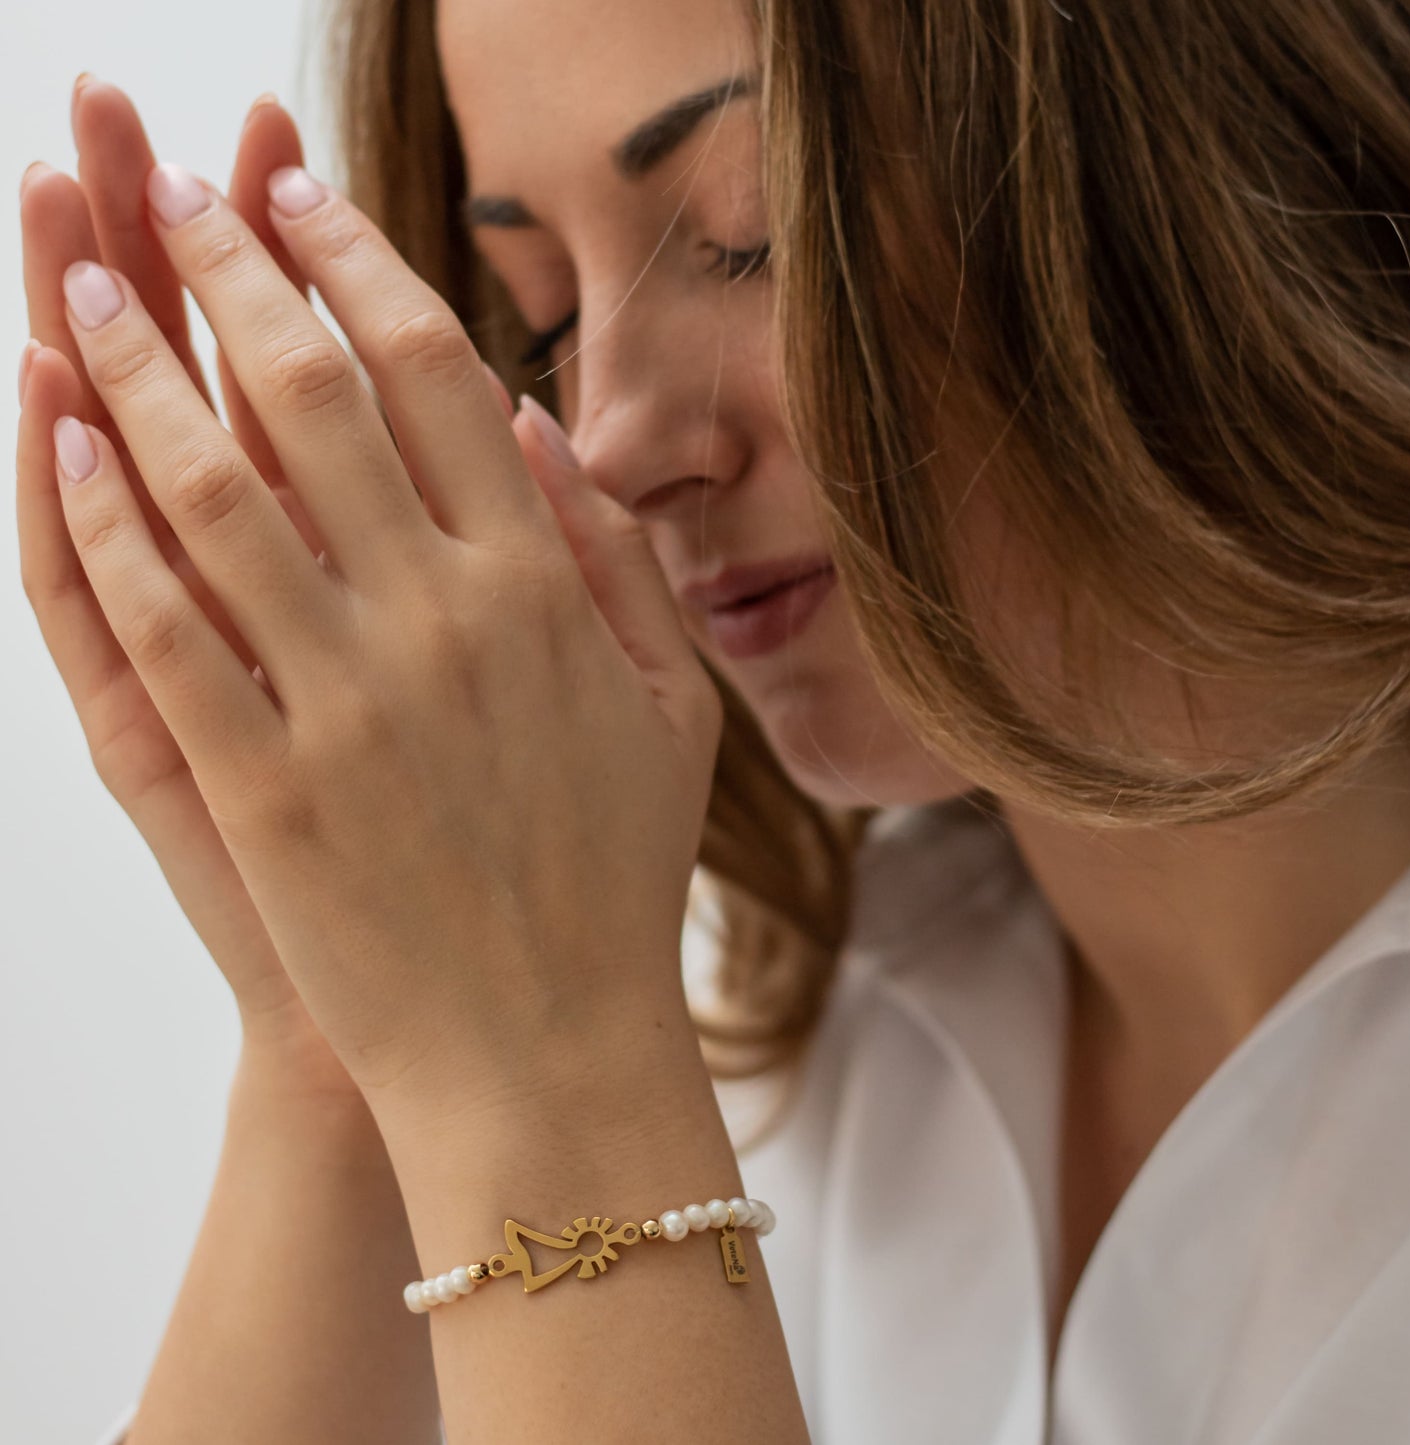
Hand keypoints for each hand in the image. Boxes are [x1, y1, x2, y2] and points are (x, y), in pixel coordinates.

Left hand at [37, 113, 723, 1131]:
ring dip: (141, 370)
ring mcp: (347, 701)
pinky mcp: (264, 785)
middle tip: (164, 186)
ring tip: (88, 282)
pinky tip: (65, 445)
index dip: (357, 265)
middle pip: (309, 396)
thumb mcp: (672, 711)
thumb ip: (618, 555)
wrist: (548, 1051)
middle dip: (228, 269)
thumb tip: (538, 421)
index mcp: (544, 590)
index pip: (432, 374)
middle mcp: (445, 619)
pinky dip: (105, 523)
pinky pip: (166, 626)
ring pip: (215, 490)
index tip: (299, 196)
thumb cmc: (618, 880)